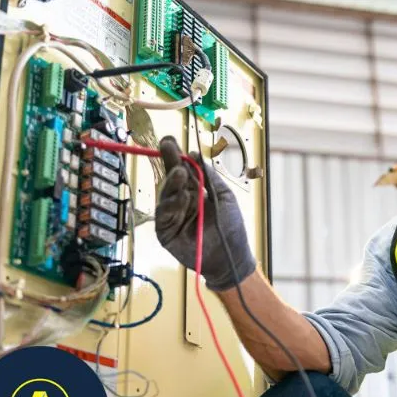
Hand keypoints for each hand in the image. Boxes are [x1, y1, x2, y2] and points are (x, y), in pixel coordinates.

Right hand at [155, 136, 255, 290]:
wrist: (231, 256)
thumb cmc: (231, 228)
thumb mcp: (224, 196)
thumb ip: (210, 177)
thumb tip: (195, 154)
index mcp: (193, 192)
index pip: (181, 171)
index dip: (175, 156)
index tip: (170, 140)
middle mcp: (180, 202)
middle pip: (170, 178)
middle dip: (169, 161)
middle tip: (168, 145)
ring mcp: (171, 217)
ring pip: (166, 194)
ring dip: (173, 181)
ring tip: (181, 172)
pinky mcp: (165, 232)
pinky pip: (165, 214)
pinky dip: (174, 203)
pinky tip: (185, 196)